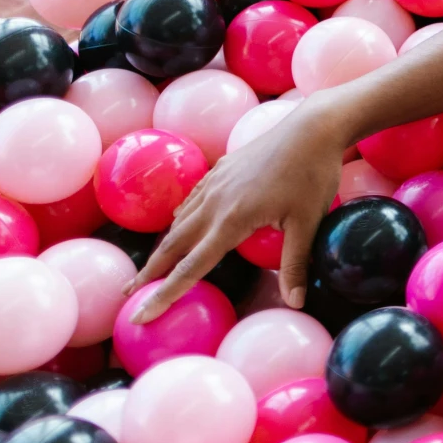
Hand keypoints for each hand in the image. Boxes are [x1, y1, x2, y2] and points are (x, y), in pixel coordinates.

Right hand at [129, 100, 349, 320]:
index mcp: (231, 220)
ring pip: (180, 221)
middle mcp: (214, 202)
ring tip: (150, 266)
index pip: (190, 267)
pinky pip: (192, 199)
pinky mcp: (221, 169)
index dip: (164, 294)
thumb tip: (295, 303)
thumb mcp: (308, 223)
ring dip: (163, 246)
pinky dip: (180, 218)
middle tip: (129, 295)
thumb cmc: (313, 175)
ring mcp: (215, 183)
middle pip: (173, 244)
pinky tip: (177, 224)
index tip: (140, 315)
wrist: (312, 128)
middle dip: (150, 272)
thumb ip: (295, 264)